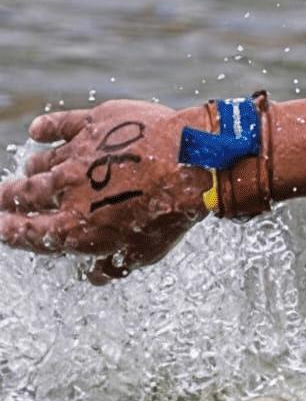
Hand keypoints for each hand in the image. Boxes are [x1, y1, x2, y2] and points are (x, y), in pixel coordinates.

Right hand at [0, 100, 212, 283]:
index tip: (0, 229)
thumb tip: (94, 276)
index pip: (29, 232)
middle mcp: (68, 189)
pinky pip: (59, 124)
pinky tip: (38, 132)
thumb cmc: (171, 213)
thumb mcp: (145, 253)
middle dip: (7, 199)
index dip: (9, 232)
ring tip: (31, 173)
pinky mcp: (93, 124)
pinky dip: (45, 129)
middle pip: (23, 195)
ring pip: (40, 162)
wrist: (191, 164)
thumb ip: (114, 265)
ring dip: (33, 170)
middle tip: (1, 200)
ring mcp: (78, 153)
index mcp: (77, 227)